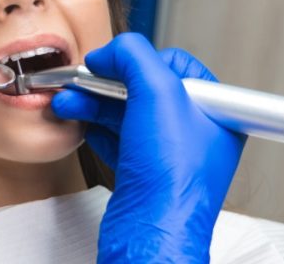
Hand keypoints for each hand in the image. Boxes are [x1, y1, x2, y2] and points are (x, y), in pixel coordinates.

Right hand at [51, 33, 244, 262]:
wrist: (151, 232)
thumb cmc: (171, 176)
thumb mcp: (158, 93)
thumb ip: (135, 56)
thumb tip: (111, 51)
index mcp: (215, 110)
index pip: (175, 65)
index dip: (138, 61)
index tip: (108, 63)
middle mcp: (196, 131)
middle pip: (144, 89)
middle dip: (105, 83)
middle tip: (80, 82)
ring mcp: (169, 154)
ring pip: (126, 114)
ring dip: (93, 104)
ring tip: (68, 103)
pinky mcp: (145, 173)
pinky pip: (118, 140)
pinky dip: (97, 129)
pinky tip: (82, 125)